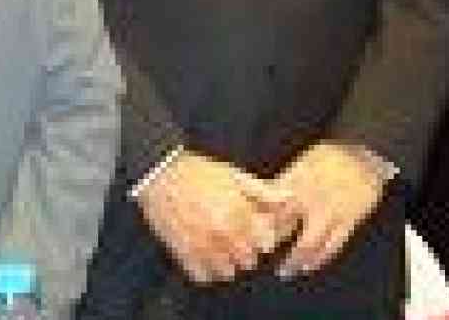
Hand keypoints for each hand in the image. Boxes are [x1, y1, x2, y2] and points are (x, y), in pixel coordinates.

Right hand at [133, 150, 297, 284]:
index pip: (265, 244)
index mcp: (238, 215)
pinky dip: (208, 268)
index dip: (263, 236)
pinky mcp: (183, 254)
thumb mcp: (236, 176)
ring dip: (229, 262)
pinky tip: (207, 252)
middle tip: (238, 235)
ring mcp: (202, 248)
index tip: (257, 229)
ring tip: (222, 244)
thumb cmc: (199, 172)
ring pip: (228, 272)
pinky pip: (203, 275)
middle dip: (247, 249)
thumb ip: (264, 193)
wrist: (160, 174)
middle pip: (249, 260)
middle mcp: (222, 235)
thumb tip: (288, 200)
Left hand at [267, 142, 388, 278]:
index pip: (269, 209)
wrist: (365, 152)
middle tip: (261, 258)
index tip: (251, 236)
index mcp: (295, 182)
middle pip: (284, 230)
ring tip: (287, 270)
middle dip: (271, 246)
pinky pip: (331, 247)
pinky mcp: (348, 222)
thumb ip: (285, 184)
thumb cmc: (332, 155)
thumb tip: (266, 198)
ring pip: (307, 245)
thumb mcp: (301, 163)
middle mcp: (309, 200)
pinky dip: (319, 259)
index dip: (259, 225)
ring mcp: (329, 213)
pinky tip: (310, 265)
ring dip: (295, 261)